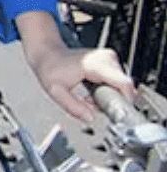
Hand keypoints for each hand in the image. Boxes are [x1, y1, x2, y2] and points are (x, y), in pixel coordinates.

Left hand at [17, 10, 137, 121]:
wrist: (47, 53)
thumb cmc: (50, 69)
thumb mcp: (56, 91)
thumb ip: (73, 107)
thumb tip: (90, 118)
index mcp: (94, 65)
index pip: (124, 84)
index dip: (125, 101)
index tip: (114, 111)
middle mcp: (106, 58)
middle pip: (123, 88)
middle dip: (110, 100)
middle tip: (90, 103)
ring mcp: (109, 57)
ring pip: (121, 86)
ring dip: (108, 95)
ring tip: (88, 96)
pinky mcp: (110, 60)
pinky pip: (117, 81)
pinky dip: (107, 89)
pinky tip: (92, 90)